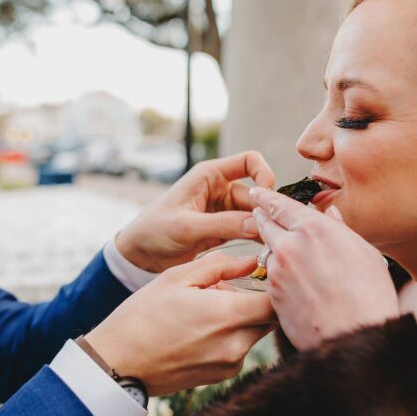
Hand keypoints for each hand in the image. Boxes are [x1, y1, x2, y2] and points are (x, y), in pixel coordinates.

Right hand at [86, 253, 274, 395]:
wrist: (118, 363)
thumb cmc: (143, 315)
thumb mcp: (178, 277)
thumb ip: (221, 265)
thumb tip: (252, 261)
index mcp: (227, 315)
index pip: (277, 301)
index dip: (275, 284)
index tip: (264, 272)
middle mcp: (236, 345)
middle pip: (269, 318)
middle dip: (256, 300)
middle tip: (229, 287)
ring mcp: (230, 364)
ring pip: (254, 332)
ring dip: (241, 317)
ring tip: (207, 308)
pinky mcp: (221, 376)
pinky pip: (239, 349)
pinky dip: (229, 335)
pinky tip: (199, 328)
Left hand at [116, 151, 274, 272]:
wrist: (139, 254)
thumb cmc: (154, 230)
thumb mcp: (187, 227)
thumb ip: (223, 224)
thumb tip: (258, 225)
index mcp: (209, 175)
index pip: (248, 161)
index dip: (264, 173)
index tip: (269, 196)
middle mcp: (220, 189)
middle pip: (256, 193)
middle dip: (266, 211)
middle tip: (277, 233)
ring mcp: (223, 210)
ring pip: (255, 214)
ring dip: (264, 227)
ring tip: (274, 245)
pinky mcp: (224, 229)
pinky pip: (248, 230)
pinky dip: (257, 239)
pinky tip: (265, 252)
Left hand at [249, 187, 398, 350]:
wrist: (355, 336)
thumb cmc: (370, 295)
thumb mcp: (364, 253)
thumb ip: (341, 230)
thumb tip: (330, 216)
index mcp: (314, 228)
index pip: (281, 205)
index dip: (266, 196)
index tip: (256, 191)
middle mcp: (290, 245)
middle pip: (265, 224)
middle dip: (261, 217)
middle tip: (257, 211)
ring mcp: (278, 271)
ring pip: (269, 253)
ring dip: (274, 250)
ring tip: (289, 256)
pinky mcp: (272, 294)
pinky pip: (273, 278)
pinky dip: (279, 276)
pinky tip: (296, 285)